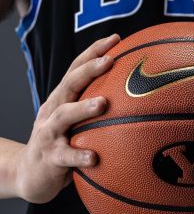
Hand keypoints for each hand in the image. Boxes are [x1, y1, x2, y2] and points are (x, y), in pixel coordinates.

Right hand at [16, 34, 119, 203]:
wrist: (31, 175)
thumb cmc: (64, 144)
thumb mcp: (78, 123)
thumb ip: (99, 110)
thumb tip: (142, 99)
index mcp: (63, 99)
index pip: (77, 69)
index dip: (94, 51)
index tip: (116, 38)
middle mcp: (53, 110)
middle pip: (69, 84)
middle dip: (88, 69)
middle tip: (109, 61)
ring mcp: (49, 133)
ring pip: (63, 116)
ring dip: (83, 108)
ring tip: (103, 103)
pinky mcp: (49, 158)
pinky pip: (64, 156)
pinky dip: (78, 155)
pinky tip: (94, 157)